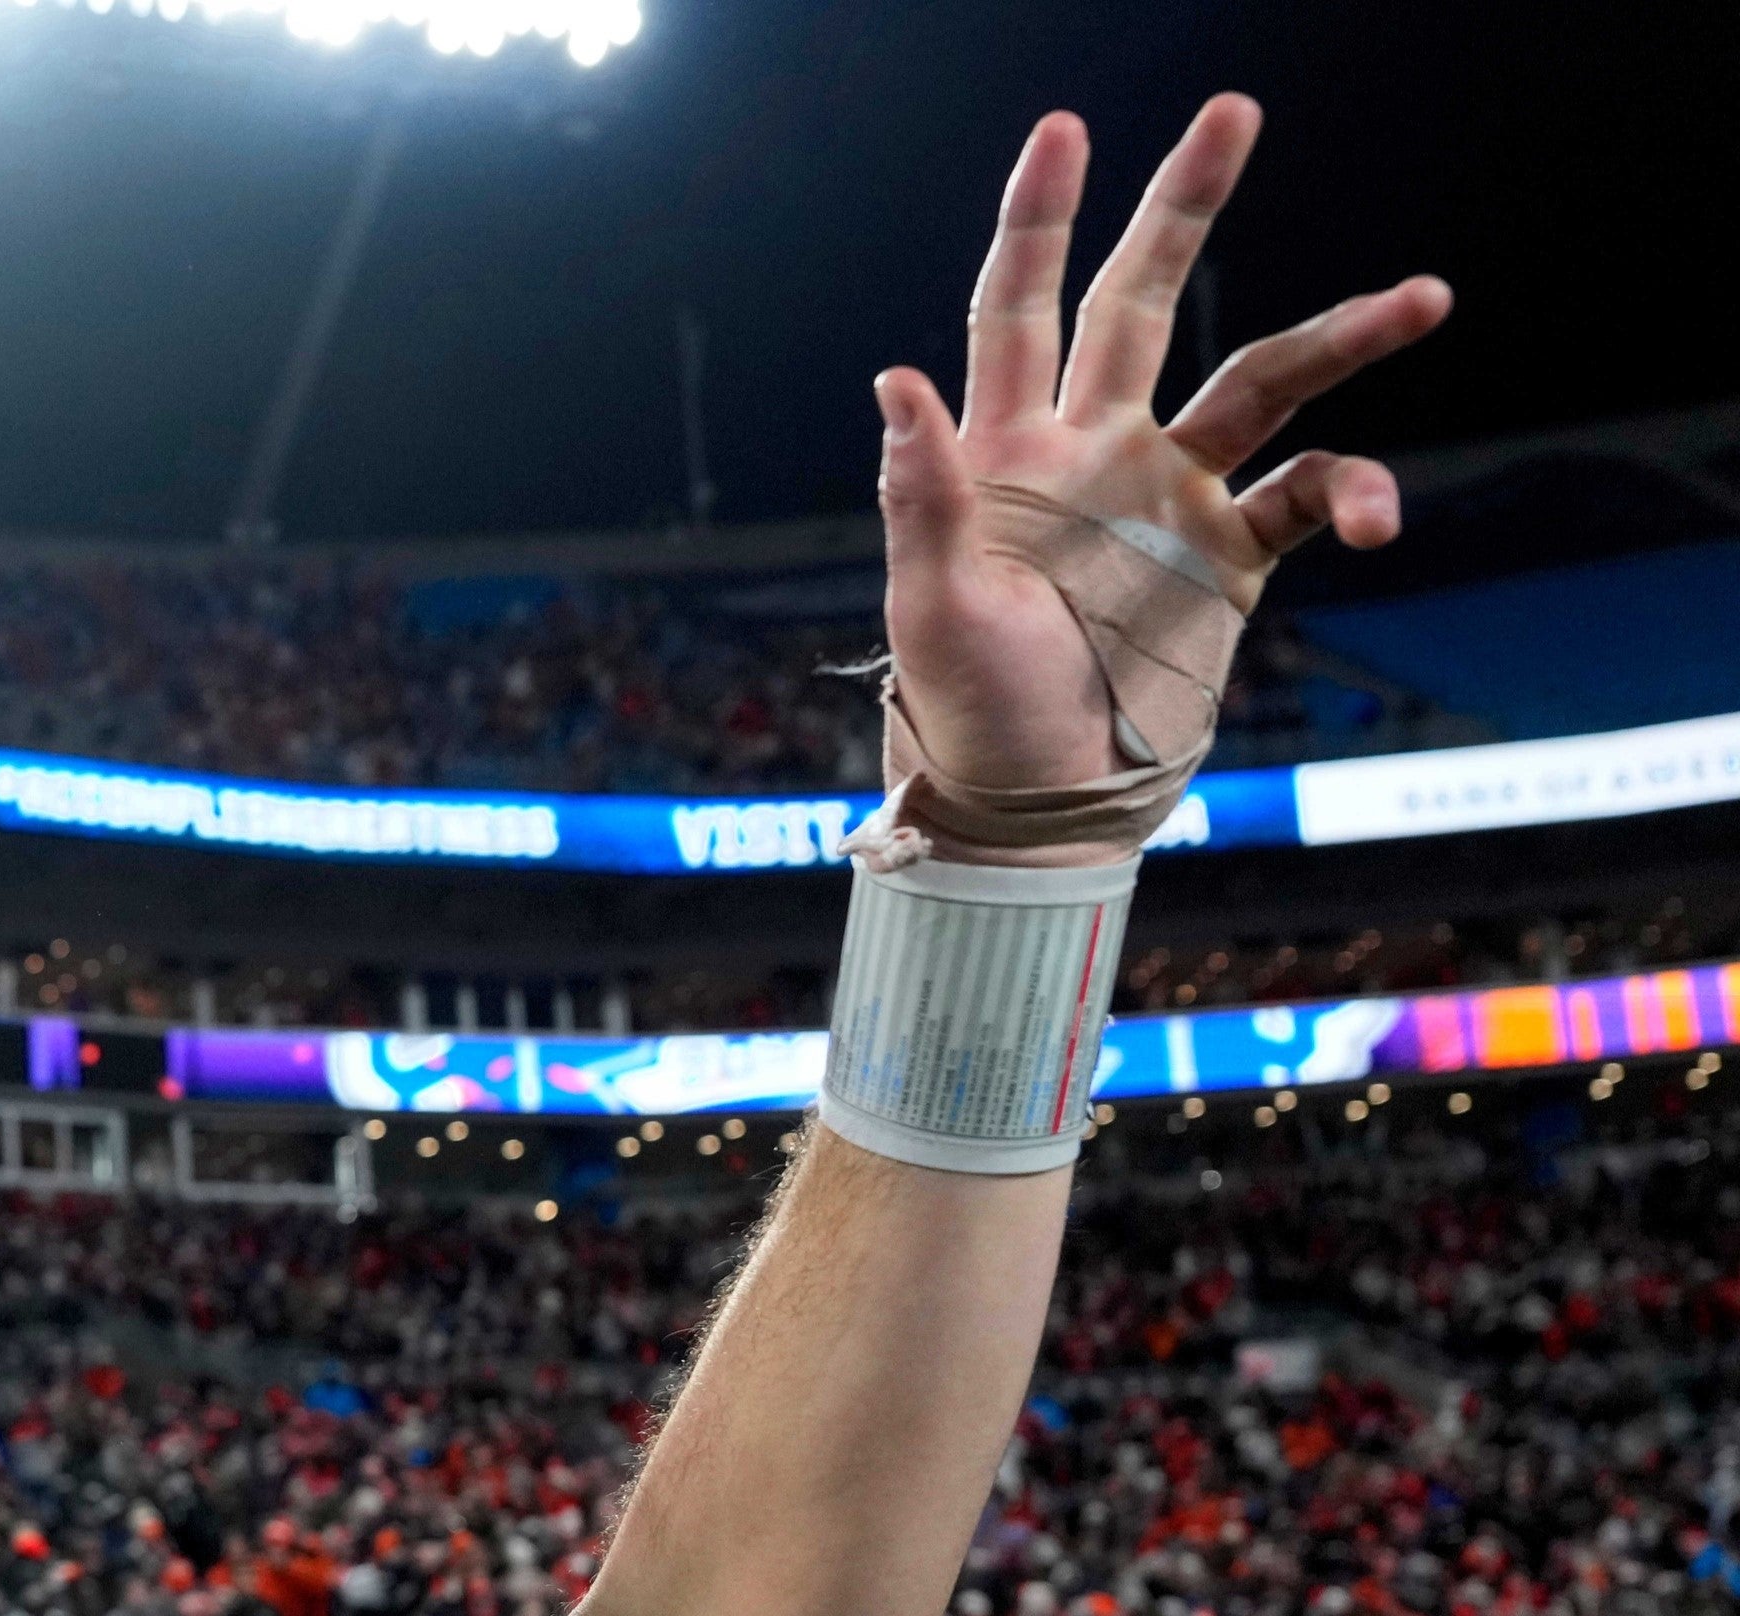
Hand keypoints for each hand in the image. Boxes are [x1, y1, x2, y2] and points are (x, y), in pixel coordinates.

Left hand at [880, 97, 1449, 796]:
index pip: (1018, 307)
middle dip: (1184, 208)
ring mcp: (1167, 497)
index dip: (1040, 219)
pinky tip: (1379, 515)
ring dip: (1342, 339)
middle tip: (1234, 111)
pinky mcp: (1230, 559)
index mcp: (1004, 449)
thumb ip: (919, 494)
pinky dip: (1356, 496)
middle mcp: (1092, 450)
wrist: (1035, 801)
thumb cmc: (963, 706)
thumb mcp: (928, 605)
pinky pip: (1310, 499)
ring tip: (1425, 298)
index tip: (1067, 129)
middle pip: (1142, 301)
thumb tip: (894, 378)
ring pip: (1262, 384)